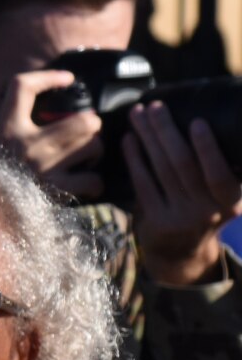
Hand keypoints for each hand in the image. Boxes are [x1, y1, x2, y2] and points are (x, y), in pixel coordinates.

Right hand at [0, 69, 103, 198]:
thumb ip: (6, 118)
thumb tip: (31, 93)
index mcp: (4, 128)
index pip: (21, 87)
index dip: (49, 77)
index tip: (67, 79)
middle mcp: (24, 145)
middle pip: (84, 120)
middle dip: (91, 125)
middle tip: (85, 132)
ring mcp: (42, 169)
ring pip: (93, 147)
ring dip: (94, 152)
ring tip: (85, 157)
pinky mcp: (54, 192)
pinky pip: (93, 180)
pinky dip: (93, 182)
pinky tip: (84, 182)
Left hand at [127, 101, 241, 284]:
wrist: (182, 253)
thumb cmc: (202, 209)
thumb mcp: (221, 195)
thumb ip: (217, 169)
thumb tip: (207, 120)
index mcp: (230, 199)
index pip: (219, 173)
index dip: (207, 147)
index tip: (196, 120)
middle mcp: (208, 210)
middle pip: (182, 164)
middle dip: (166, 131)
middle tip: (155, 107)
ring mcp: (180, 217)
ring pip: (160, 170)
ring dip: (148, 138)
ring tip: (138, 115)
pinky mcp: (156, 221)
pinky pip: (142, 183)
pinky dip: (135, 158)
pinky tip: (129, 140)